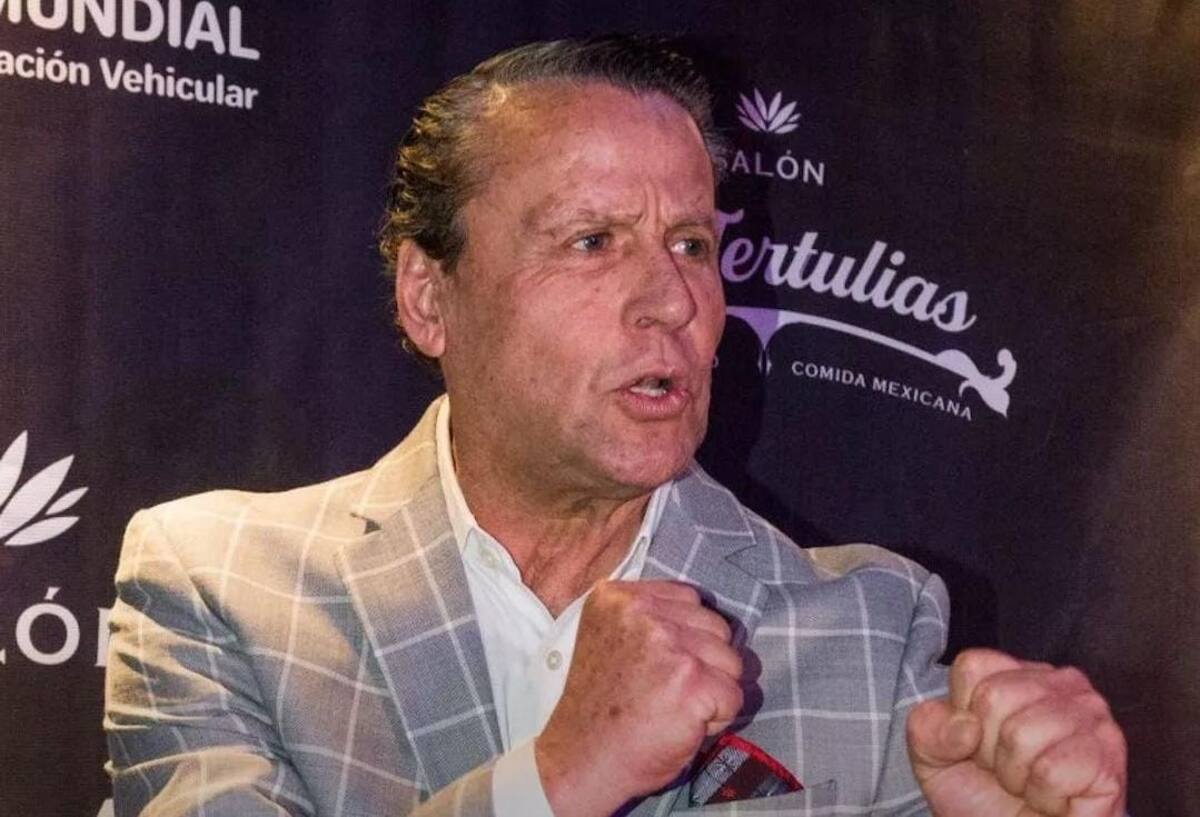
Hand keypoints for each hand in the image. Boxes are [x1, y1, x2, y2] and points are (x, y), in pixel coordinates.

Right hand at [535, 580, 742, 816]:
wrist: (582, 759)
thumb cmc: (600, 709)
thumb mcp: (608, 638)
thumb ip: (647, 619)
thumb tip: (702, 621)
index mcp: (617, 597)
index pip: (688, 599)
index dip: (687, 637)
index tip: (662, 666)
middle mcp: (642, 612)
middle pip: (715, 626)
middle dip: (704, 662)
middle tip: (667, 692)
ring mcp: (668, 645)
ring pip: (730, 660)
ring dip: (712, 689)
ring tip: (673, 708)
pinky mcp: (691, 681)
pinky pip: (734, 696)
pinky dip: (718, 718)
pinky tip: (683, 725)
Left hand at [907, 648, 1125, 816]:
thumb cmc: (980, 796)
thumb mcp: (932, 757)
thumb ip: (928, 728)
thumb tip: (966, 726)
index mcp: (1018, 672)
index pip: (973, 667)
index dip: (962, 716)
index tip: (976, 744)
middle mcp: (1063, 683)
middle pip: (995, 697)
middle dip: (989, 749)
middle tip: (1008, 770)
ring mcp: (1093, 718)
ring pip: (1022, 734)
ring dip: (1016, 776)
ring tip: (1030, 784)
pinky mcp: (1109, 759)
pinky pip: (1052, 771)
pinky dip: (1042, 797)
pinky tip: (1054, 800)